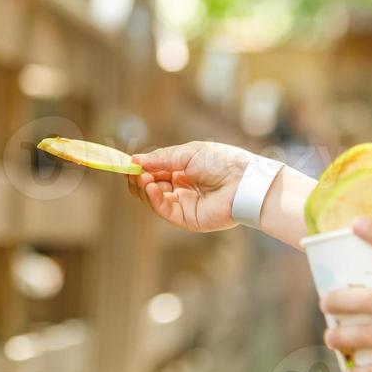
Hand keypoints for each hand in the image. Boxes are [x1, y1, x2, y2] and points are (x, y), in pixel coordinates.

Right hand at [124, 141, 252, 232]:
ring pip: (153, 199)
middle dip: (138, 178)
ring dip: (143, 187)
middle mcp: (180, 188)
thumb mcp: (188, 153)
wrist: (243, 181)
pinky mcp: (186, 218)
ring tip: (142, 177)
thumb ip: (161, 158)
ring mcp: (183, 204)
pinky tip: (150, 187)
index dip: (141, 168)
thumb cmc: (221, 162)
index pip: (154, 171)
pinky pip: (163, 210)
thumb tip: (135, 159)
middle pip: (150, 187)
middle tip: (132, 171)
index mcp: (182, 170)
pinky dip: (153, 199)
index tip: (128, 163)